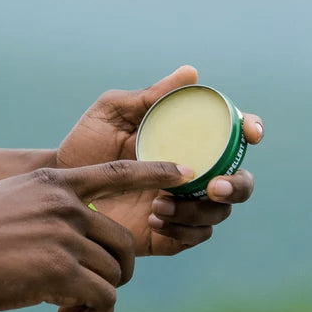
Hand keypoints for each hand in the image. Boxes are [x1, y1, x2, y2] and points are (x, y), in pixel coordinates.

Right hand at [0, 160, 190, 311]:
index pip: (117, 173)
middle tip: (98, 290)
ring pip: (115, 273)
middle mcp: (67, 206)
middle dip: (120, 270)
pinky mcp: (60, 270)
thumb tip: (83, 230)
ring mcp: (65, 235)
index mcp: (57, 184)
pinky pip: (103, 297)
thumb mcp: (14, 198)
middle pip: (124, 242)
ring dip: (104, 298)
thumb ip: (54, 206)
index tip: (185, 170)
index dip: (155, 171)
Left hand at [57, 66, 263, 256]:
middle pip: (238, 181)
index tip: (250, 134)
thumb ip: (148, 96)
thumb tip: (191, 73)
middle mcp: (190, 173)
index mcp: (185, 141)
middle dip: (237, 184)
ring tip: (158, 204)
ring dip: (199, 210)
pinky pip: (195, 237)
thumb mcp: (112, 113)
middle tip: (213, 185)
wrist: (60, 185)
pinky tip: (153, 220)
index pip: (230, 136)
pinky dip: (183, 231)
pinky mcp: (167, 233)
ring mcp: (181, 204)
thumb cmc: (86, 143)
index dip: (249, 132)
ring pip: (219, 212)